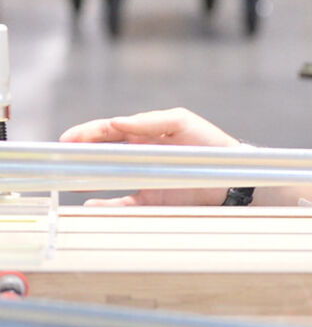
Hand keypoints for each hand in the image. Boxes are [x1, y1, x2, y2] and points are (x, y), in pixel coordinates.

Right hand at [59, 108, 241, 206]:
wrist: (233, 178)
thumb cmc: (210, 144)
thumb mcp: (181, 122)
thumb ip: (149, 121)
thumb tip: (116, 122)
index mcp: (146, 133)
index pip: (109, 131)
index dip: (87, 133)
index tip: (69, 139)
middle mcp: (142, 156)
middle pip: (104, 153)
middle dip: (82, 154)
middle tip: (63, 157)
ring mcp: (144, 179)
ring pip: (109, 180)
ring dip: (89, 181)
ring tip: (72, 181)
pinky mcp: (152, 201)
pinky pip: (123, 204)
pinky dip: (106, 205)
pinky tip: (92, 204)